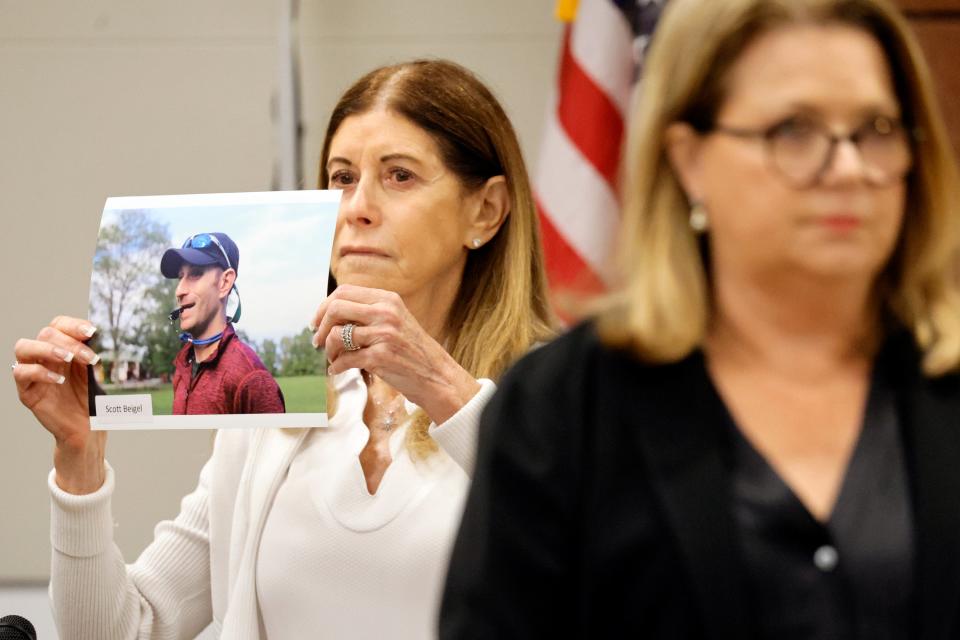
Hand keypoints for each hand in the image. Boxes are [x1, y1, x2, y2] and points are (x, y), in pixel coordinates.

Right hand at [13, 316, 105, 493]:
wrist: (89, 428)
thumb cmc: (92, 400)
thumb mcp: (96, 373)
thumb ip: (92, 353)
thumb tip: (96, 334)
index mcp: (62, 348)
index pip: (59, 325)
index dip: (73, 324)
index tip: (93, 331)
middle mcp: (45, 358)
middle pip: (45, 333)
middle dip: (69, 341)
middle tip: (89, 357)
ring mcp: (34, 374)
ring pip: (23, 347)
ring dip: (48, 349)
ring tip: (69, 360)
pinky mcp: (27, 392)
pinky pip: (21, 373)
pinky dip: (39, 372)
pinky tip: (59, 380)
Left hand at [311, 285, 479, 423]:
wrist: (437, 376)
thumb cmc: (413, 351)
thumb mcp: (397, 320)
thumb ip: (370, 313)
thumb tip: (331, 313)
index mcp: (388, 299)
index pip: (344, 291)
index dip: (324, 306)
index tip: (317, 322)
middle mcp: (386, 313)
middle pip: (335, 308)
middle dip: (321, 327)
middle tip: (317, 341)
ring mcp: (383, 334)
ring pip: (336, 335)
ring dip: (328, 350)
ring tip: (332, 358)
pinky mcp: (380, 357)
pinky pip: (344, 360)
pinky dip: (335, 367)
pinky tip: (337, 371)